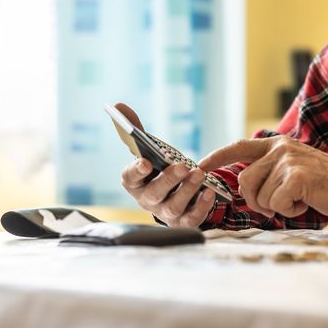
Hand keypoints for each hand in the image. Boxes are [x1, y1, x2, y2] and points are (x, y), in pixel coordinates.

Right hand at [115, 102, 215, 227]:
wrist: (175, 194)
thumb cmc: (158, 168)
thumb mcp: (148, 149)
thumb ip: (135, 129)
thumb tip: (118, 105)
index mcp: (135, 182)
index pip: (130, 178)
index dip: (136, 171)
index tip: (145, 161)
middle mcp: (147, 200)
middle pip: (153, 194)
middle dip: (168, 180)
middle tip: (182, 166)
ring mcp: (165, 213)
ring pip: (173, 207)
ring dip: (187, 191)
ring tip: (199, 174)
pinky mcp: (183, 222)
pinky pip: (191, 219)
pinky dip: (201, 207)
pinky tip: (209, 193)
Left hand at [198, 135, 327, 218]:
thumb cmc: (324, 184)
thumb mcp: (294, 168)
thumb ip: (270, 170)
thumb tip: (245, 185)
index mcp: (277, 144)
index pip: (239, 146)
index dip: (217, 156)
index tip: (200, 166)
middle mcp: (280, 148)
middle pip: (244, 181)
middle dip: (256, 201)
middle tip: (278, 205)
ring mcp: (288, 161)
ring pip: (260, 195)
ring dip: (276, 206)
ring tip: (297, 199)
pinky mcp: (296, 176)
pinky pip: (276, 203)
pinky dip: (289, 211)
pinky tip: (305, 202)